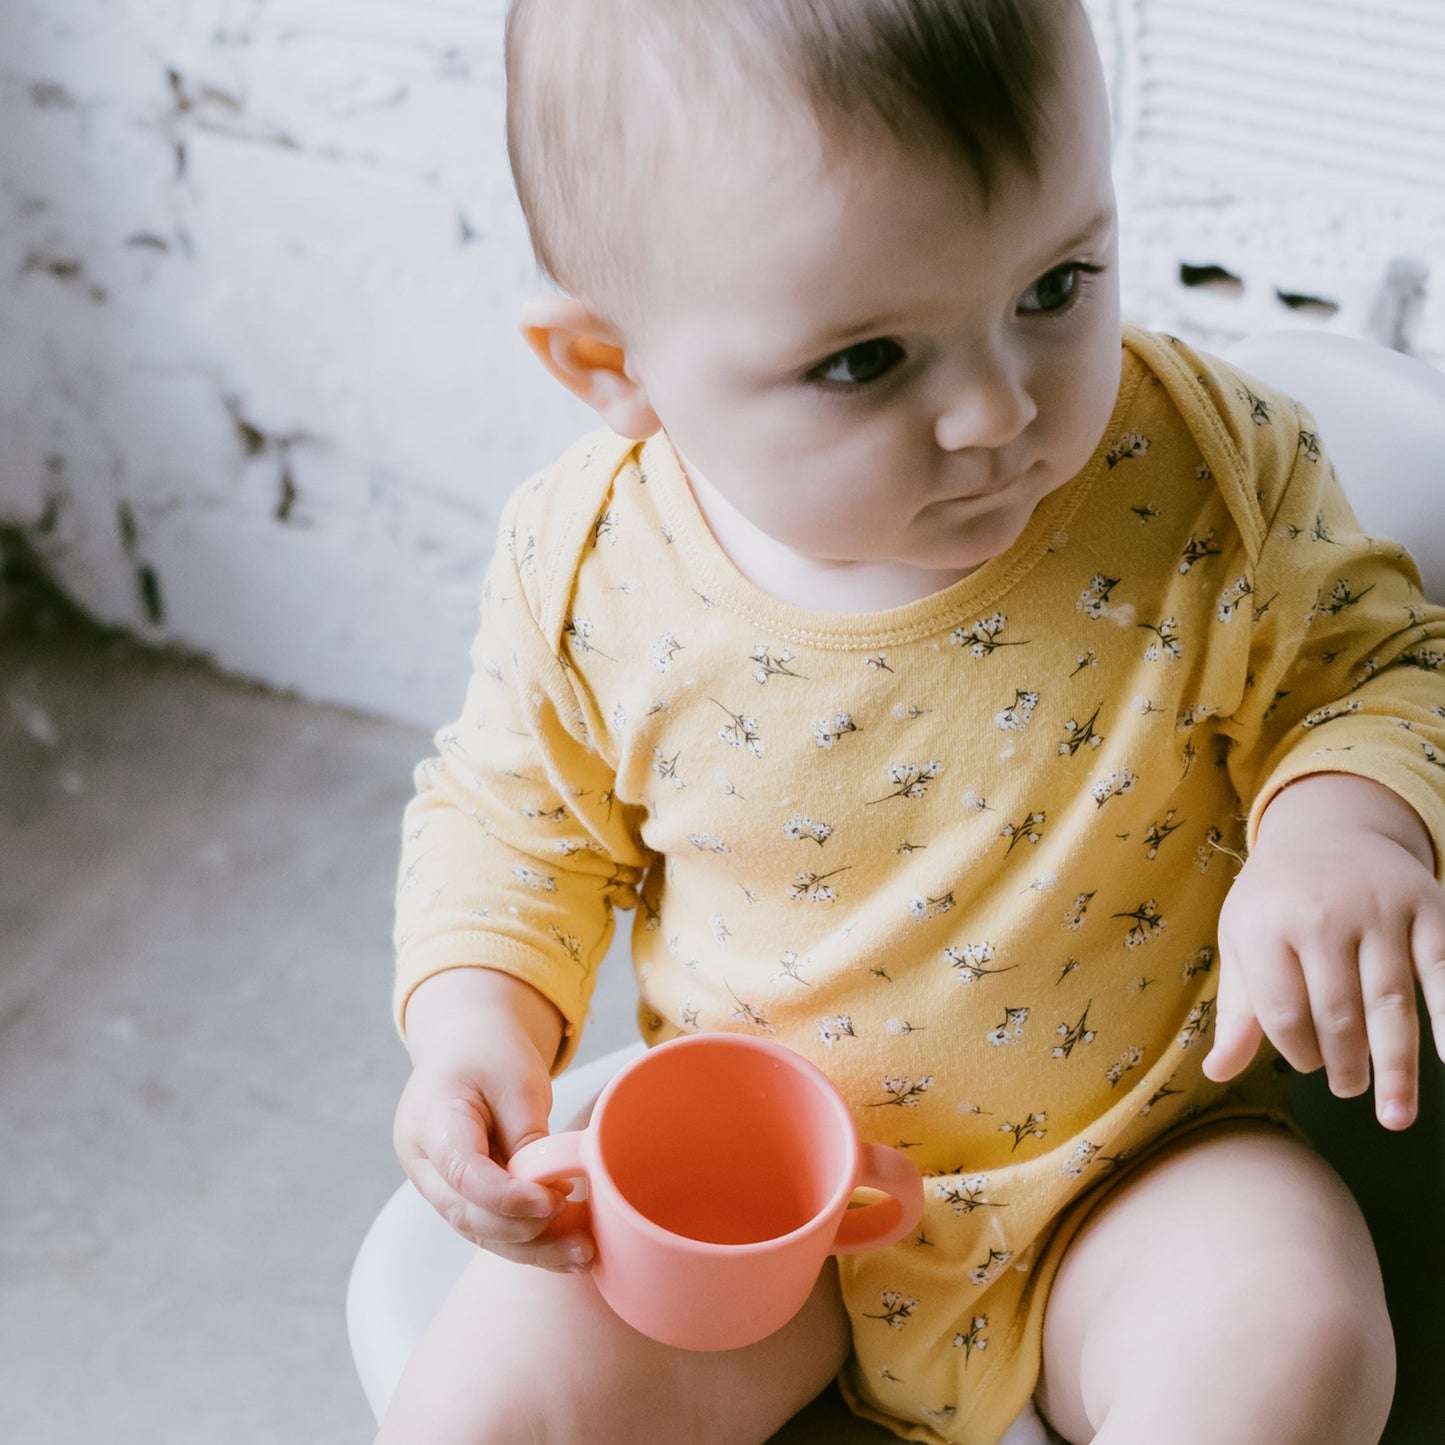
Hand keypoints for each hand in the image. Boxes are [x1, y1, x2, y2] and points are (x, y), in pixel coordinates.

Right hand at [392, 968, 593, 1270]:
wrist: (465, 1040)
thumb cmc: (489, 1050)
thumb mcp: (517, 1078)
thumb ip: (529, 1135)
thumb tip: (551, 1192)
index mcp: (430, 1121)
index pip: (463, 1174)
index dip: (508, 1198)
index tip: (555, 1203)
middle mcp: (421, 1161)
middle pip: (468, 1215)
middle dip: (527, 1235)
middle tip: (581, 1242)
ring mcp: (434, 1182)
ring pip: (479, 1230)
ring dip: (532, 1247)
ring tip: (583, 1254)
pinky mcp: (456, 1193)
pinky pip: (488, 1224)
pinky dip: (527, 1237)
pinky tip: (566, 1246)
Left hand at [1205, 774, 1444, 1128]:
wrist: (1326, 830)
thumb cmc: (1276, 902)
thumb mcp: (1242, 942)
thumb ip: (1237, 1010)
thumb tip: (1216, 1072)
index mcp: (1264, 925)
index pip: (1283, 1012)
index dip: (1297, 1051)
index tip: (1308, 1064)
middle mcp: (1320, 914)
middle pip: (1338, 1013)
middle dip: (1345, 1064)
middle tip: (1348, 1088)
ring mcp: (1376, 909)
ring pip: (1390, 1002)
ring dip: (1396, 1066)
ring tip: (1395, 1114)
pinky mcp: (1426, 906)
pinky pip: (1441, 970)